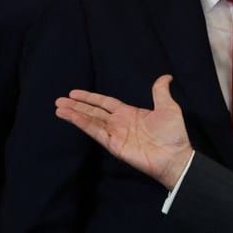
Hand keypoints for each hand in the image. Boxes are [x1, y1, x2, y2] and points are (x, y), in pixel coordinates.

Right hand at [55, 75, 192, 189]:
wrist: (174, 155)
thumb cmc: (173, 133)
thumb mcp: (168, 107)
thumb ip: (160, 91)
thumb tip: (166, 76)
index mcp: (129, 112)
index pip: (105, 103)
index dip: (90, 97)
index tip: (74, 92)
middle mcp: (119, 122)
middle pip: (93, 111)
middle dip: (76, 105)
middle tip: (59, 100)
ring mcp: (115, 134)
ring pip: (90, 121)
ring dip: (74, 114)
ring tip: (58, 108)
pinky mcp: (113, 144)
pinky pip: (95, 131)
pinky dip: (82, 123)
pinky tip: (71, 117)